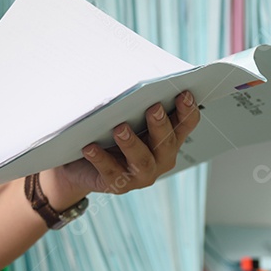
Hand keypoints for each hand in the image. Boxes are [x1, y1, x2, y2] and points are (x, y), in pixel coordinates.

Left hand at [45, 91, 201, 201]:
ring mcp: (141, 175)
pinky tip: (90, 147)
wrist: (82, 167)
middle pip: (166, 142)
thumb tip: (131, 85)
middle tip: (153, 108)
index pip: (185, 125)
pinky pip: (111, 172)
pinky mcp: (119, 185)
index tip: (184, 93)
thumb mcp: (126, 120)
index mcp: (167, 139)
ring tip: (119, 128)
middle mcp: (160, 159)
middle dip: (161, 125)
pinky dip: (100, 159)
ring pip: (142, 160)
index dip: (187, 110)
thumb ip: (134, 108)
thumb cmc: (108, 137)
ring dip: (132, 143)